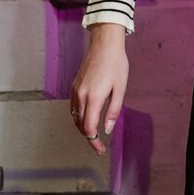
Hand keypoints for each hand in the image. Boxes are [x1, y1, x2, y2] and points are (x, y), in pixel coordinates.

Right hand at [70, 23, 128, 155]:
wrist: (104, 44)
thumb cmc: (116, 65)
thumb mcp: (120, 89)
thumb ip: (113, 111)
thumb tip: (108, 129)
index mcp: (93, 98)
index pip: (89, 128)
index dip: (94, 142)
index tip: (101, 150)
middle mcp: (81, 96)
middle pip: (80, 125)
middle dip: (89, 138)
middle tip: (99, 148)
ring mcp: (76, 90)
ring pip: (75, 117)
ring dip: (83, 129)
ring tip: (94, 136)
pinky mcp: (75, 86)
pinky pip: (73, 108)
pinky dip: (79, 118)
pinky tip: (87, 121)